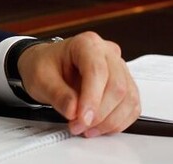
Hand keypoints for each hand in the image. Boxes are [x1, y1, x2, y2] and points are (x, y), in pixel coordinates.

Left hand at [16, 32, 139, 137]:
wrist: (47, 66)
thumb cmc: (44, 66)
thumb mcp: (40, 79)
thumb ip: (57, 94)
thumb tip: (73, 110)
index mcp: (86, 44)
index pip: (97, 70)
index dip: (92, 98)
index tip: (82, 119)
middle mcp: (107, 53)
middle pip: (117, 86)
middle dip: (99, 114)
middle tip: (78, 126)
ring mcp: (119, 68)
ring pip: (128, 98)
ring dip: (109, 121)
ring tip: (86, 128)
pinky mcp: (125, 85)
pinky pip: (132, 107)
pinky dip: (118, 122)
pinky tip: (100, 126)